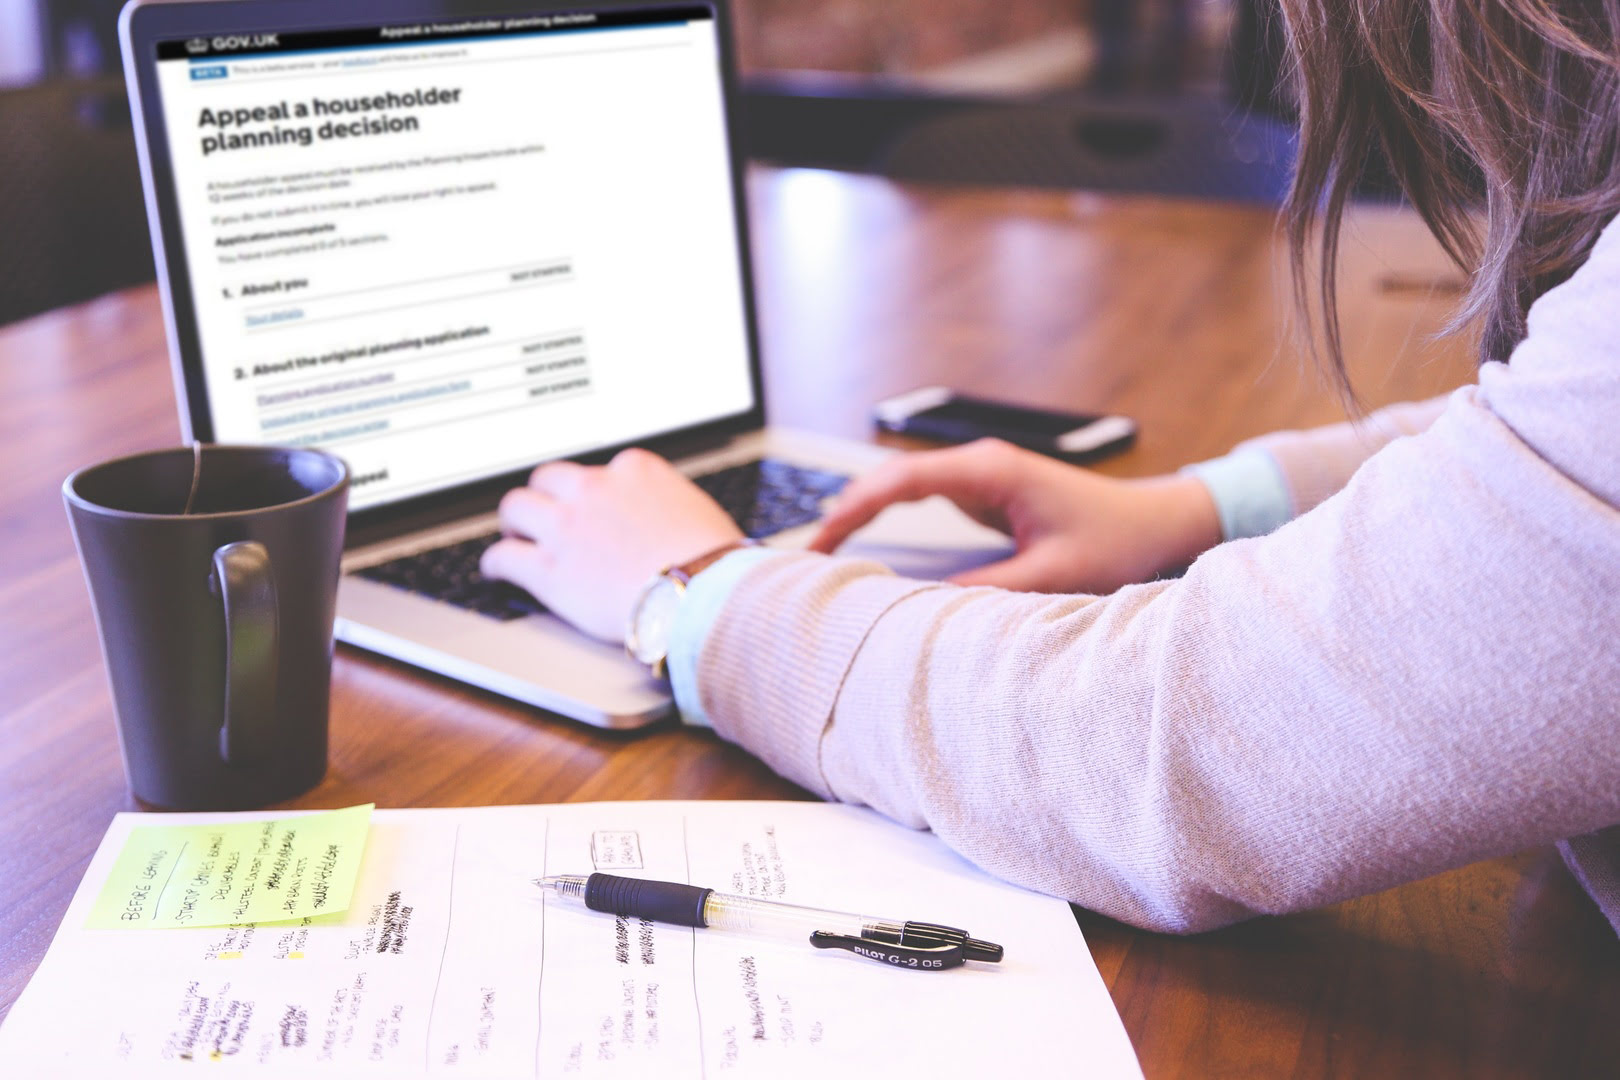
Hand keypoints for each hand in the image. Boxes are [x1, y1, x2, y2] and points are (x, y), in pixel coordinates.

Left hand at [480, 448, 742, 642]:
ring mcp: (567, 527)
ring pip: (517, 507)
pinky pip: (503, 557)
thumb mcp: (695, 509)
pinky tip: (497, 571)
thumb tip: (666, 517)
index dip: (589, 492)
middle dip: (544, 496)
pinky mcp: (549, 569)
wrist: (703, 594)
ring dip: (514, 522)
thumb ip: (666, 503)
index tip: (588, 505)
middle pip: (548, 478)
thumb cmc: (714, 561)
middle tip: (543, 515)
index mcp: (634, 469)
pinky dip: (496, 563)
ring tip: (515, 536)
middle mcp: (594, 488)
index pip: (598, 470)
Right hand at [809, 438, 1221, 593]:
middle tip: (806, 556)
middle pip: (890, 479)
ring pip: (902, 488)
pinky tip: (865, 545)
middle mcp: (980, 465)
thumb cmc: (1116, 541)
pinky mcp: (986, 494)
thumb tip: (923, 608)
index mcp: (991, 471)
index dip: (854, 509)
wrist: (1156, 523)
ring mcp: (981, 476)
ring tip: (823, 554)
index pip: (902, 480)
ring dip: (863, 514)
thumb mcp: (1052, 575)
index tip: (821, 541)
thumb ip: (988, 590)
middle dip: (845, 512)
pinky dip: (888, 520)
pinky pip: (922, 500)